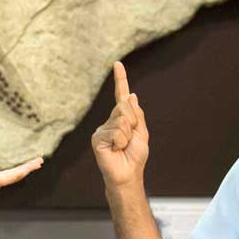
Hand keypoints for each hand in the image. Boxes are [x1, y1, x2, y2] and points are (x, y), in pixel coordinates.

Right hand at [90, 61, 149, 187]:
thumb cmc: (135, 156)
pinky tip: (116, 149)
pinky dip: (120, 142)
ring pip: (121, 121)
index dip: (120, 79)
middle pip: (125, 108)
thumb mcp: (142, 133)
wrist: (127, 174)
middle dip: (133, 123)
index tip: (118, 64)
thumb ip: (137, 115)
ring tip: (123, 146)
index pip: (120, 95)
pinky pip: (115, 132)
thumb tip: (132, 95)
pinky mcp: (97, 138)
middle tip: (130, 139)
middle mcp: (110, 120)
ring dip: (127, 135)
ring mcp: (102, 129)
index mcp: (122, 118)